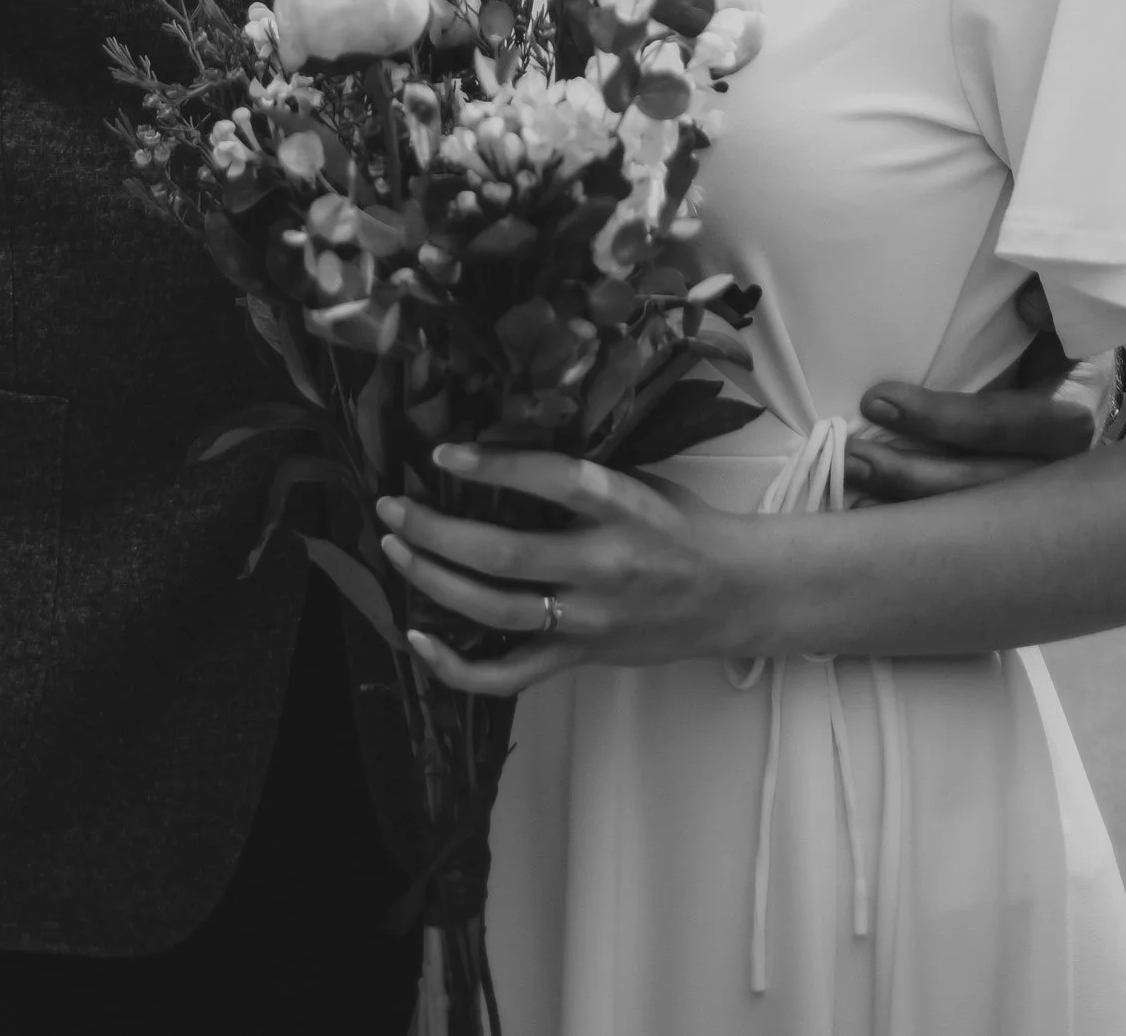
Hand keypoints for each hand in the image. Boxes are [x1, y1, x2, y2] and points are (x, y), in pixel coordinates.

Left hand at [377, 447, 752, 699]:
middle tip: (393, 507)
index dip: (496, 467)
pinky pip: (510, 674)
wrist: (732, 595)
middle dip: (437, 531)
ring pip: (497, 611)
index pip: (554, 481)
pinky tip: (419, 639)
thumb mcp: (639, 484)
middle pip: (506, 554)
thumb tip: (501, 451)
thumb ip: (582, 477)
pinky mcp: (581, 657)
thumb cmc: (681, 528)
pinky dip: (458, 666)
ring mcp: (588, 619)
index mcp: (623, 510)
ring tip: (396, 550)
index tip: (444, 454)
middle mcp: (603, 566)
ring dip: (436, 581)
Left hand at [847, 279, 1125, 501]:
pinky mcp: (1014, 513)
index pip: (1000, 423)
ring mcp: (1037, 499)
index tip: (877, 401)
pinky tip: (871, 515)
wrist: (1080, 382)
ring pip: (971, 517)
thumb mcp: (1063, 312)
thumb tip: (1029, 307)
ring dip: (908, 506)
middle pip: (981, 485)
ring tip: (852, 488)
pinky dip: (918, 522)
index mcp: (1068, 411)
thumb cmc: (1058, 338)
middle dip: (913, 477)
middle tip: (853, 458)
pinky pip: (964, 525)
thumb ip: (1052, 300)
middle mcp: (1057, 466)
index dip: (940, 419)